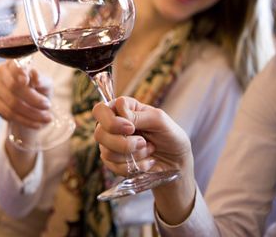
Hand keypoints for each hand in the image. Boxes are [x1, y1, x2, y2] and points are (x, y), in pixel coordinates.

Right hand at [0, 60, 52, 128]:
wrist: (31, 103)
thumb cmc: (39, 88)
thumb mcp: (45, 83)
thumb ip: (41, 79)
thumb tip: (35, 75)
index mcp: (14, 62)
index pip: (14, 65)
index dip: (19, 72)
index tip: (27, 81)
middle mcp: (1, 71)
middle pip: (14, 87)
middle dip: (34, 99)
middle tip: (48, 106)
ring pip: (11, 104)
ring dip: (31, 114)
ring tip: (46, 118)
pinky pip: (7, 114)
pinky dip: (24, 121)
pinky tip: (36, 123)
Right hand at [92, 96, 196, 224]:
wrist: (177, 161)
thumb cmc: (170, 136)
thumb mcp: (160, 120)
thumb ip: (138, 115)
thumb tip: (119, 109)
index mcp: (121, 109)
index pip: (100, 110)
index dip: (112, 121)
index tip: (131, 128)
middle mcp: (112, 125)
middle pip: (99, 133)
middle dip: (123, 143)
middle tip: (143, 142)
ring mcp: (110, 144)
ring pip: (106, 151)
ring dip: (133, 154)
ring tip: (148, 150)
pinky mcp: (113, 162)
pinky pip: (114, 166)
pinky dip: (134, 166)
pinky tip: (146, 161)